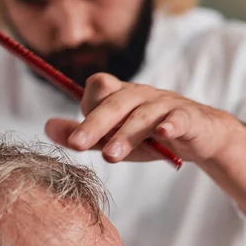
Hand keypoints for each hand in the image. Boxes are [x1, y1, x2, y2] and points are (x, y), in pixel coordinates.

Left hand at [45, 73, 236, 162]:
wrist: (200, 136)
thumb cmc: (150, 136)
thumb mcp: (113, 137)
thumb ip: (83, 133)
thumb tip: (45, 127)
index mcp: (121, 95)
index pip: (98, 88)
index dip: (87, 107)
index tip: (77, 137)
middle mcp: (141, 94)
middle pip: (115, 102)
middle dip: (94, 123)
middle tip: (77, 144)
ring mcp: (166, 104)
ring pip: (142, 115)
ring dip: (126, 135)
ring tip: (110, 156)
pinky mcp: (189, 117)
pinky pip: (179, 118)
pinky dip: (171, 125)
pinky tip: (162, 134)